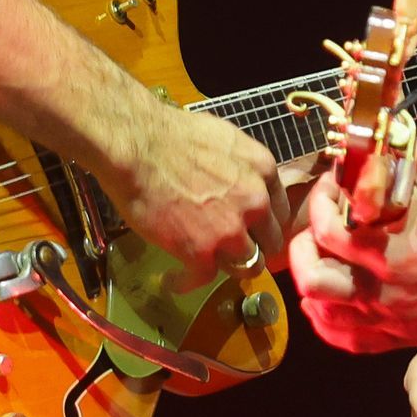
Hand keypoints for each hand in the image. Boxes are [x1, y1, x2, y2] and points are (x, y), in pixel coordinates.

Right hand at [99, 101, 284, 284]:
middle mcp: (255, 202)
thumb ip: (241, 166)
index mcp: (263, 170)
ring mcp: (231, 230)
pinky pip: (206, 278)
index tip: (251, 227)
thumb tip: (235, 181)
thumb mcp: (224, 139)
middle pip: (270, 240)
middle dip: (253, 245)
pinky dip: (188, 282)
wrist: (137, 146)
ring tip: (206, 264)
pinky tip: (174, 280)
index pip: (279, 209)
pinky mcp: (201, 252)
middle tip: (230, 248)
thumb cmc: (171, 134)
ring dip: (229, 267)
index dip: (263, 221)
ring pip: (249, 266)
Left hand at [288, 141, 416, 351]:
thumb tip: (384, 128)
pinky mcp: (398, 336)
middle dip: (304, 248)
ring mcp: (389, 318)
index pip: (327, 231)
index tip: (332, 190)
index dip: (320, 204)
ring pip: (322, 314)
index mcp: (393, 251)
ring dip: (312, 285)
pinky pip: (346, 340)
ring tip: (320, 263)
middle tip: (316, 230)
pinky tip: (331, 301)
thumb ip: (409, 153)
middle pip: (312, 279)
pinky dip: (328, 321)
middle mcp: (384, 290)